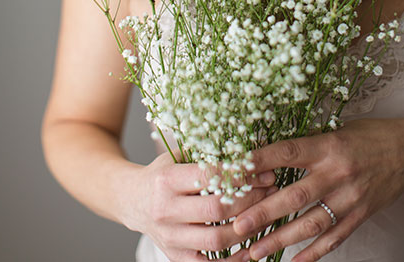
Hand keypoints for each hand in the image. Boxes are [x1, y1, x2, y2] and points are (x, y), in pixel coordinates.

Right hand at [120, 152, 276, 261]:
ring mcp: (169, 237)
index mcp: (167, 180)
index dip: (242, 175)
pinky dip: (232, 261)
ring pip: (216, 239)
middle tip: (272, 190)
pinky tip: (252, 248)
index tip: (265, 171)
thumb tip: (253, 151)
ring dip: (248, 227)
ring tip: (267, 213)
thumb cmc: (163, 174)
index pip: (211, 177)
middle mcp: (165, 211)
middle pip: (217, 210)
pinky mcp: (174, 255)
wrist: (131, 200)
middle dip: (251, 200)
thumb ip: (209, 154)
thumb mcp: (179, 156)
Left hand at [229, 119, 403, 261]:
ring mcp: (351, 196)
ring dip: (280, 239)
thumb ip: (309, 143)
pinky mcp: (361, 214)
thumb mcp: (339, 129)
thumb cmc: (371, 136)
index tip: (232, 171)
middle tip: (236, 227)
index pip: (289, 152)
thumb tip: (267, 155)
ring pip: (312, 222)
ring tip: (253, 253)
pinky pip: (334, 237)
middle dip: (264, 212)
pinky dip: (313, 252)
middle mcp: (339, 172)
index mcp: (330, 145)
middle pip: (297, 195)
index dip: (260, 161)